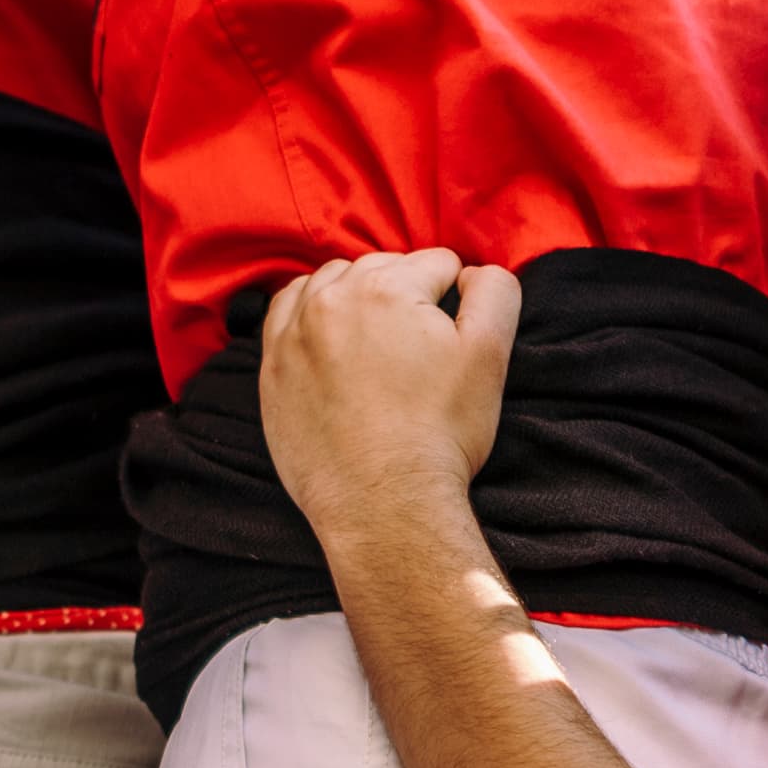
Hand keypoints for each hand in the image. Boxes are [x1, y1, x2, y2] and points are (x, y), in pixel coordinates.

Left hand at [258, 251, 521, 539]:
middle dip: (406, 294)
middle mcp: (332, 299)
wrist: (384, 503)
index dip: (458, 297)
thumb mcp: (490, 356)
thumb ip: (495, 291)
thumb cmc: (442, 432)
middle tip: (420, 348)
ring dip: (358, 297)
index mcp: (388, 288)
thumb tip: (472, 272)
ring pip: (333, 282)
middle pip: (383, 267)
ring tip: (379, 344)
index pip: (439, 264)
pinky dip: (311, 312)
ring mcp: (294, 332)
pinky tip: (330, 339)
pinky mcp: (272, 365)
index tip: (454, 339)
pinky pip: (287, 312)